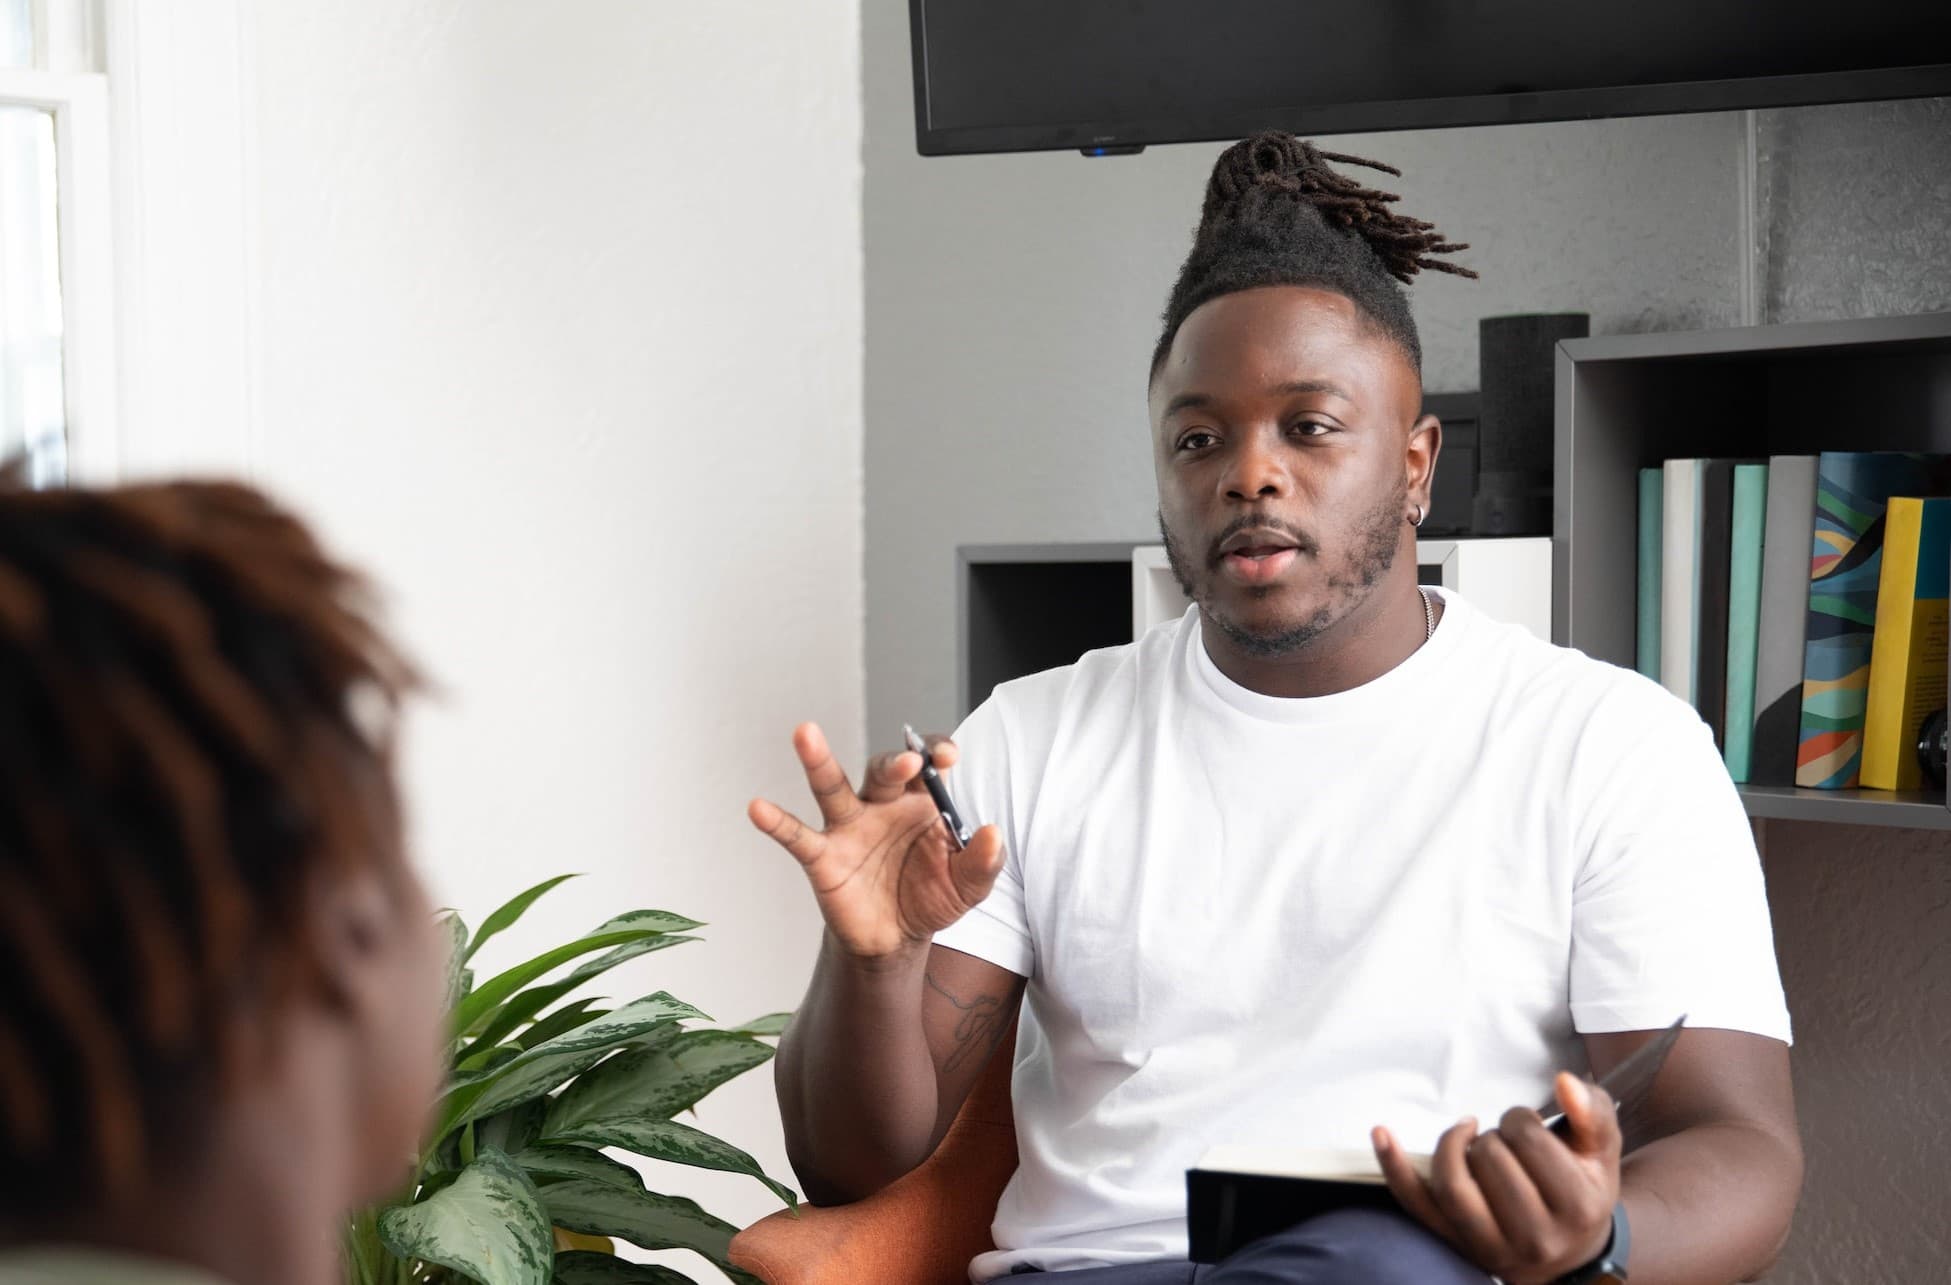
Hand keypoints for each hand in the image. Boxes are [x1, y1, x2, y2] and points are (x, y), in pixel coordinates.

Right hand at [749, 722, 1004, 961]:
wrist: (895, 941)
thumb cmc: (930, 898)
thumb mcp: (967, 885)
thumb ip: (982, 862)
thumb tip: (993, 833)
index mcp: (921, 803)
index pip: (928, 764)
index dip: (936, 751)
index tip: (946, 755)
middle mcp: (882, 805)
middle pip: (884, 770)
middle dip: (896, 762)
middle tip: (910, 761)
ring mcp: (849, 827)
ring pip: (832, 786)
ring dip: (819, 760)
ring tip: (805, 732)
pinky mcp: (823, 856)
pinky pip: (797, 836)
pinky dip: (778, 823)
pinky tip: (758, 808)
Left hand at [1372, 1073, 1621, 1284]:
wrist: (1573, 1250)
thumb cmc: (1584, 1185)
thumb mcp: (1601, 1147)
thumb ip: (1591, 1111)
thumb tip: (1563, 1082)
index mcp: (1577, 1208)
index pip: (1528, 1140)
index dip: (1522, 1119)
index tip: (1528, 1126)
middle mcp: (1536, 1237)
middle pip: (1489, 1159)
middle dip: (1494, 1135)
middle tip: (1507, 1142)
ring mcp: (1492, 1247)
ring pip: (1453, 1185)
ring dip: (1454, 1146)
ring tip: (1469, 1136)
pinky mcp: (1458, 1246)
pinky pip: (1417, 1205)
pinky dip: (1394, 1168)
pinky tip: (1381, 1132)